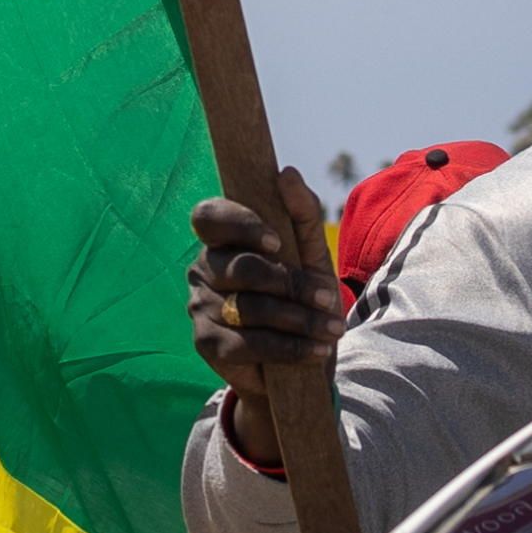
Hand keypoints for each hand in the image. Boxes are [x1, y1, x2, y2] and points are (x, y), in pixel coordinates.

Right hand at [186, 168, 341, 465]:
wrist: (300, 359)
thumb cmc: (302, 296)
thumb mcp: (311, 254)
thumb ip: (302, 212)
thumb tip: (286, 173)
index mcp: (222, 239)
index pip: (208, 216)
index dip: (240, 224)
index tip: (278, 243)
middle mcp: (203, 268)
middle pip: (240, 267)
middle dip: (291, 284)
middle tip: (329, 299)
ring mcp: (199, 306)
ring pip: (248, 308)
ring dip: (299, 319)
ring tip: (332, 329)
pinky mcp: (207, 344)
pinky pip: (248, 343)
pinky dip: (289, 347)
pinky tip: (316, 349)